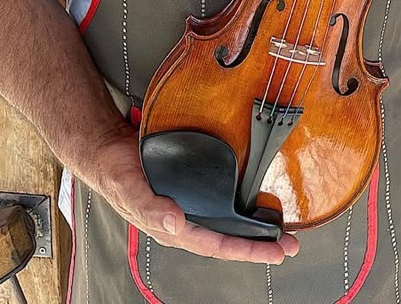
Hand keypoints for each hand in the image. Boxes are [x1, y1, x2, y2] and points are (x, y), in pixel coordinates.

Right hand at [88, 127, 299, 262]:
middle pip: (228, 239)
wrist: (110, 148)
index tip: (273, 252)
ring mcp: (191, 205)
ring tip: (281, 231)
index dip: (246, 251)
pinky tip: (257, 205)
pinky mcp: (194, 187)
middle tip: (290, 246)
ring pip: (228, 223)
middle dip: (260, 246)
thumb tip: (177, 222)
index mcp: (173, 228)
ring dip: (255, 229)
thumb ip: (152, 209)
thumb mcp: (131, 191)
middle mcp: (186, 220)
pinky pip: (221, 202)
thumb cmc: (118, 174)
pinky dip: (242, 207)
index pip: (216, 245)